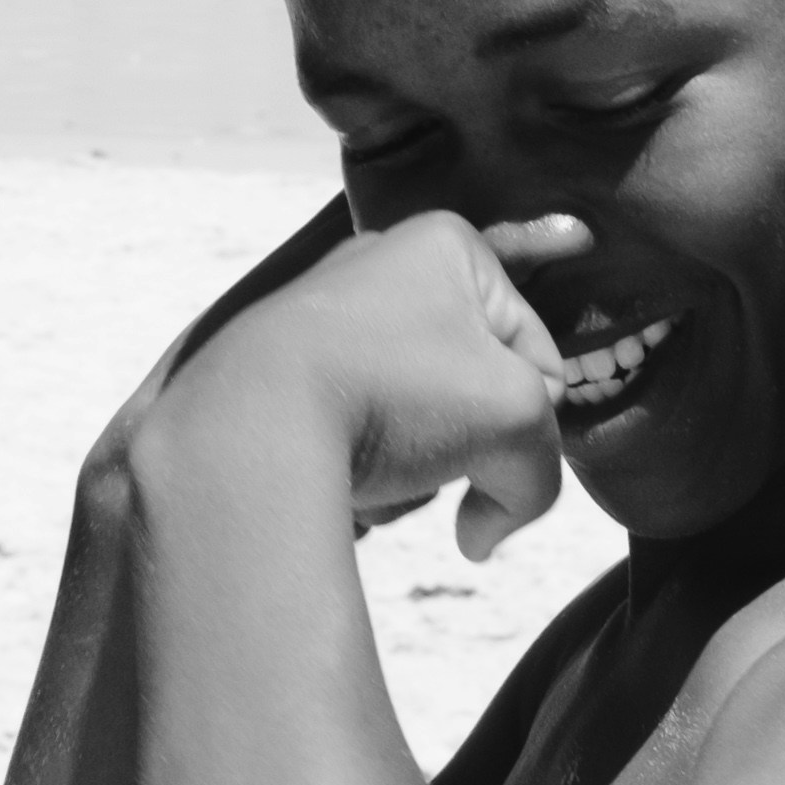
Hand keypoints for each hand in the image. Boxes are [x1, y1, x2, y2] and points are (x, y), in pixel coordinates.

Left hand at [154, 208, 582, 559]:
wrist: (247, 426)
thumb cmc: (392, 396)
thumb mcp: (515, 424)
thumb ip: (536, 476)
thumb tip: (477, 538)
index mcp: (447, 247)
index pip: (538, 356)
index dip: (531, 417)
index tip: (499, 437)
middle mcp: (381, 265)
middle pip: (471, 391)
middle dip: (464, 446)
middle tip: (432, 458)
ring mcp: (326, 320)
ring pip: (416, 423)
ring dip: (413, 471)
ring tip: (376, 472)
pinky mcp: (284, 374)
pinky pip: (356, 433)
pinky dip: (361, 470)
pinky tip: (338, 481)